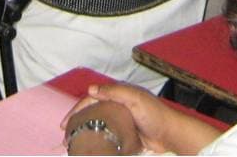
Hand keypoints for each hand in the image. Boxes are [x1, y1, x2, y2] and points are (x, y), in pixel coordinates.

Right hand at [63, 84, 213, 154]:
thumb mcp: (134, 99)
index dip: (76, 109)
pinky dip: (97, 140)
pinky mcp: (125, 134)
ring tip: (73, 145)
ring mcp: (121, 120)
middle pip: (92, 112)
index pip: (92, 99)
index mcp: (118, 95)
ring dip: (85, 132)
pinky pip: (106, 135)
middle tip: (66, 137)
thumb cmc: (154, 115)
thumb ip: (114, 92)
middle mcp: (118, 105)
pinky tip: (90, 148)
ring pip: (98, 124)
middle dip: (77, 122)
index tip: (65, 124)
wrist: (171, 134)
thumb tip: (91, 89)